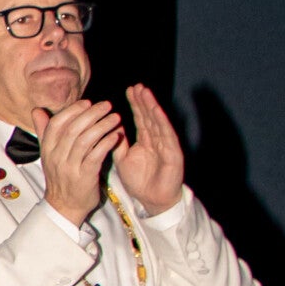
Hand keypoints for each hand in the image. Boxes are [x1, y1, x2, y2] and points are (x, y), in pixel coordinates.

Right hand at [33, 98, 122, 225]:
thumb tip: (37, 111)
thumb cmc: (61, 177)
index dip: (73, 110)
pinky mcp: (84, 177)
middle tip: (107, 105)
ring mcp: (69, 168)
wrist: (64, 207)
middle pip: (73, 129)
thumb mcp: (48, 155)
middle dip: (92, 114)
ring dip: (102, 126)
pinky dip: (107, 143)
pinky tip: (116, 135)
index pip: (56, 124)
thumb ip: (44, 132)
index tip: (88, 103)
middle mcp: (56, 157)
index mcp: (48, 150)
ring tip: (116, 117)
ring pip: (85, 140)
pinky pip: (96, 156)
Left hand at [114, 83, 184, 216]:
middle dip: (143, 101)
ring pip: (158, 122)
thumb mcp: (123, 160)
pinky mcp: (173, 152)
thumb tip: (112, 126)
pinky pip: (166, 135)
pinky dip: (161, 122)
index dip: (135, 104)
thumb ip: (118, 144)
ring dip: (152, 107)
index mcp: (146, 140)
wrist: (152, 199)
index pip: (140, 118)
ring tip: (145, 93)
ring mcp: (166, 144)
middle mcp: (157, 139)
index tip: (129, 90)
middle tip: (137, 86)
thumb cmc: (140, 181)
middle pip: (149, 116)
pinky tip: (155, 111)